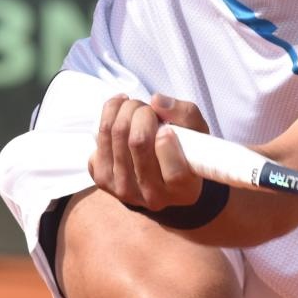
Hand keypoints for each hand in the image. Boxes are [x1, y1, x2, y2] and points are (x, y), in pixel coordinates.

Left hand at [90, 92, 210, 210]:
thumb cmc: (184, 149)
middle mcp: (152, 196)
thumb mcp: (197, 132)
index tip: (166, 128)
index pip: (175, 172)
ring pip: (116, 135)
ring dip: (125, 109)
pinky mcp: (102, 179)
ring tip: (135, 108)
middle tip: (148, 109)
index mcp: (182, 190)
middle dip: (142, 112)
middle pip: (138, 142)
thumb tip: (156, 101)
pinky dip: (109, 115)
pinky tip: (119, 112)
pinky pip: (100, 138)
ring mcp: (124, 190)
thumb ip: (185, 114)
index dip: (168, 144)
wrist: (158, 177)